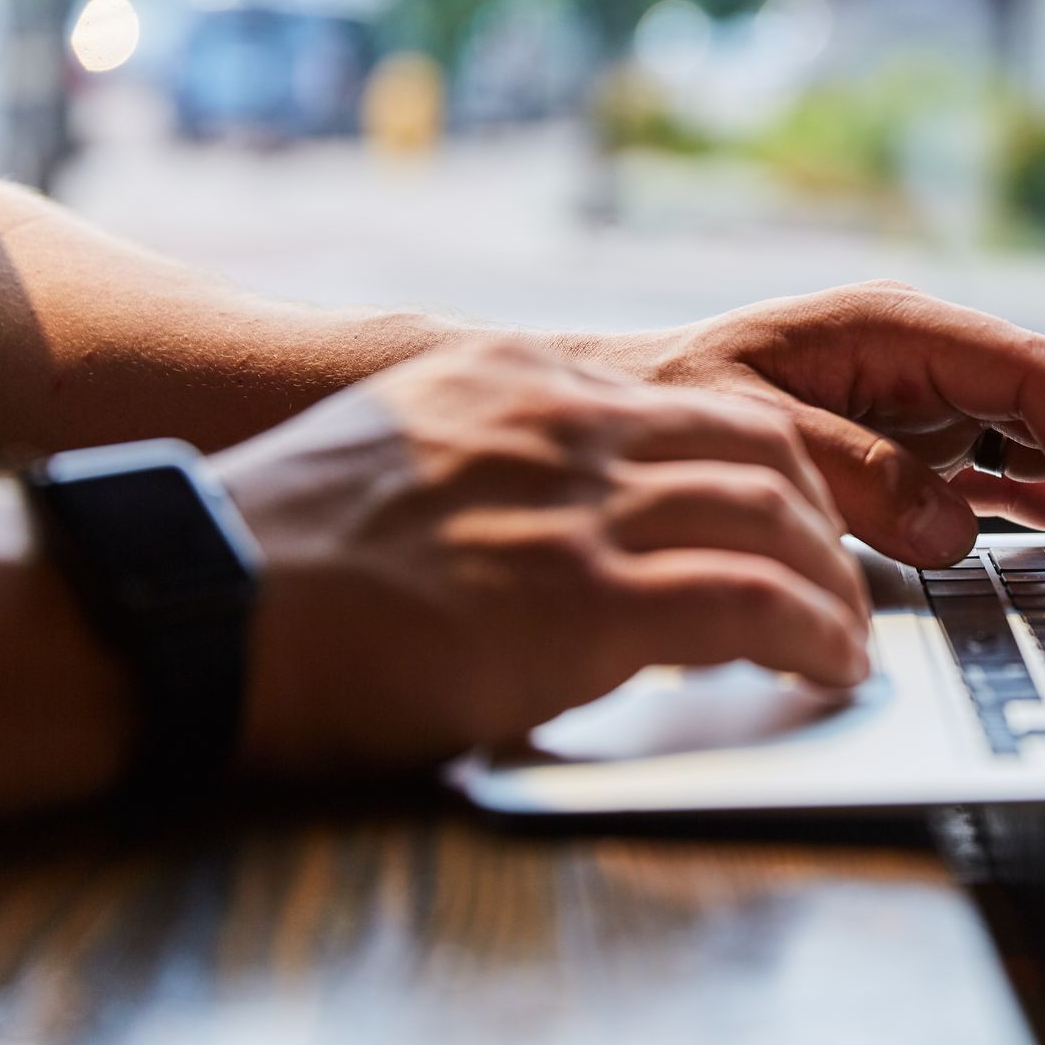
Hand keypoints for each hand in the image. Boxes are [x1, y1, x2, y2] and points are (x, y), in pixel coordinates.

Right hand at [214, 340, 868, 777]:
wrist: (199, 606)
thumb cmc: (280, 550)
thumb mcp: (403, 446)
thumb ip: (501, 453)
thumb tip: (568, 505)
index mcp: (521, 380)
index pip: (703, 407)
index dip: (778, 469)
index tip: (802, 515)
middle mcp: (563, 423)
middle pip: (761, 448)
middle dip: (823, 519)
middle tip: (841, 579)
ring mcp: (576, 507)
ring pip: (771, 517)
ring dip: (831, 586)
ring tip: (845, 637)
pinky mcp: (580, 599)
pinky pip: (747, 603)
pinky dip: (808, 635)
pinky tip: (824, 665)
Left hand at [607, 282, 1044, 570]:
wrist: (628, 415)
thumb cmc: (674, 405)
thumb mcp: (746, 430)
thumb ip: (848, 469)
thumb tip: (952, 526)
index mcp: (900, 329)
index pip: (1038, 373)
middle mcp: (934, 357)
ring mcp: (938, 400)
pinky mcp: (930, 443)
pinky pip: (1023, 471)